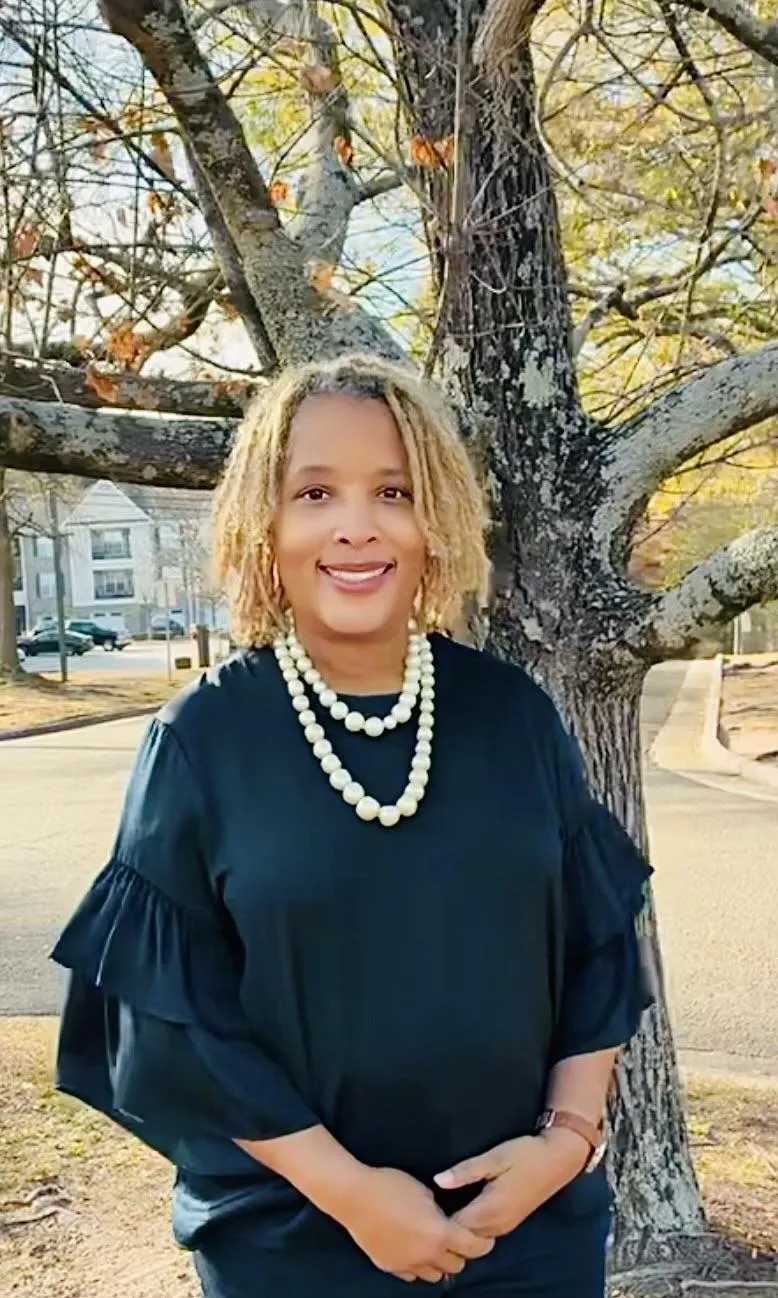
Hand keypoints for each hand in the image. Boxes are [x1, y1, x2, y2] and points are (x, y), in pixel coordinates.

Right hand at [335, 1165, 495, 1283]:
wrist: (355, 1197)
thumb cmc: (391, 1186)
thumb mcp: (423, 1191)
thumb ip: (438, 1210)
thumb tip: (441, 1218)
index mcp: (440, 1234)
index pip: (473, 1247)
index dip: (483, 1243)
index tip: (486, 1238)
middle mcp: (427, 1255)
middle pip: (456, 1265)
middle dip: (461, 1253)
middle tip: (457, 1239)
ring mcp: (408, 1264)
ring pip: (434, 1275)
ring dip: (439, 1263)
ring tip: (434, 1246)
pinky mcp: (390, 1267)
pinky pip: (412, 1274)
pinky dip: (418, 1265)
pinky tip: (413, 1249)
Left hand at [434, 1131, 588, 1237]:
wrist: (558, 1159)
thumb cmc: (525, 1154)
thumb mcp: (494, 1158)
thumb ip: (465, 1171)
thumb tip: (437, 1180)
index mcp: (490, 1210)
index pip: (455, 1227)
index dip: (437, 1219)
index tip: (424, 1204)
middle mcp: (497, 1225)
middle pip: (462, 1237)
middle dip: (444, 1227)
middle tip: (428, 1207)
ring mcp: (505, 1227)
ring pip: (473, 1238)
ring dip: (457, 1229)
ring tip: (441, 1209)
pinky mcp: (509, 1223)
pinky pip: (483, 1233)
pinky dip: (469, 1228)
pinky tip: (460, 1211)